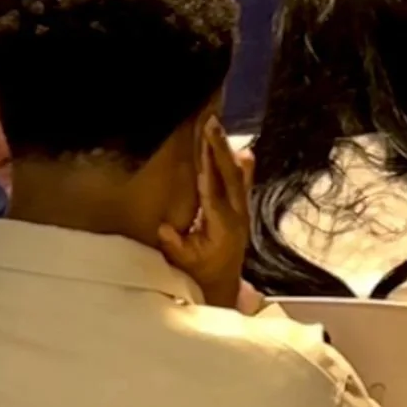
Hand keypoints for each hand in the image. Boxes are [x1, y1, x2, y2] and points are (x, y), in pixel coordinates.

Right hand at [157, 117, 253, 308]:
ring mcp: (242, 210)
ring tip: (218, 127)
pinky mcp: (242, 207)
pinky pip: (241, 181)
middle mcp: (238, 215)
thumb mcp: (184, 262)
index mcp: (223, 227)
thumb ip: (175, 245)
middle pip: (231, 176)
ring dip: (226, 149)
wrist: (223, 284)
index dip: (209, 169)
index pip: (214, 192)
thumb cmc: (200, 273)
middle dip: (219, 148)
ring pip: (238, 174)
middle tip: (211, 123)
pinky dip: (239, 162)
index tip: (203, 147)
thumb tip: (164, 228)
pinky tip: (240, 147)